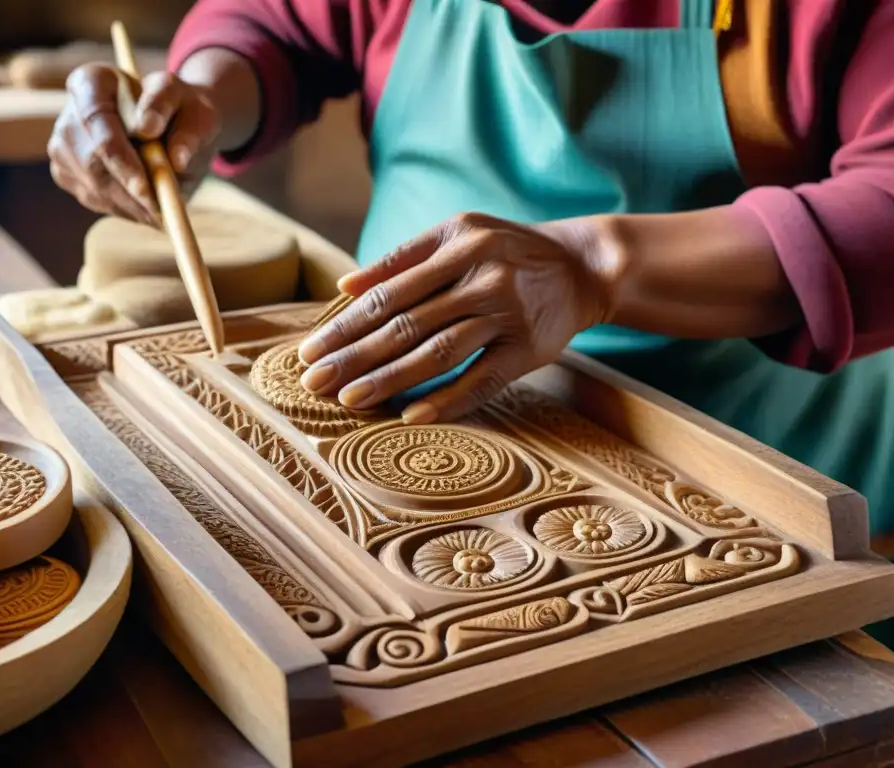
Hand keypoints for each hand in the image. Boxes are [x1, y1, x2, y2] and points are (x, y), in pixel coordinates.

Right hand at [47, 63, 220, 226]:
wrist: (173, 125)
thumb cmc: (180, 110)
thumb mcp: (191, 105)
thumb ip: (181, 120)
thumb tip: (166, 147)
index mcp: (93, 82)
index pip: (96, 118)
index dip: (118, 155)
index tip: (143, 186)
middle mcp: (70, 113)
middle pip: (90, 160)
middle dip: (126, 191)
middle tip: (159, 211)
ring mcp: (63, 146)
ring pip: (92, 185)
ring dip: (129, 205)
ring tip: (161, 210)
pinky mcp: (68, 174)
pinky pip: (94, 199)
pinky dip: (124, 209)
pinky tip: (146, 207)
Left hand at [296, 212, 615, 423]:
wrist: (582, 267)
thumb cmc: (506, 252)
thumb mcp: (459, 235)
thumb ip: (404, 258)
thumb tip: (345, 287)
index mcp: (456, 242)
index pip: (388, 290)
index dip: (346, 324)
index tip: (311, 351)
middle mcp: (481, 275)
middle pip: (406, 323)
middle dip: (354, 356)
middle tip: (315, 382)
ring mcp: (507, 313)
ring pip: (438, 352)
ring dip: (389, 379)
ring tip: (350, 400)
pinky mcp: (528, 349)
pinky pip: (481, 380)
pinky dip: (446, 400)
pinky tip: (410, 417)